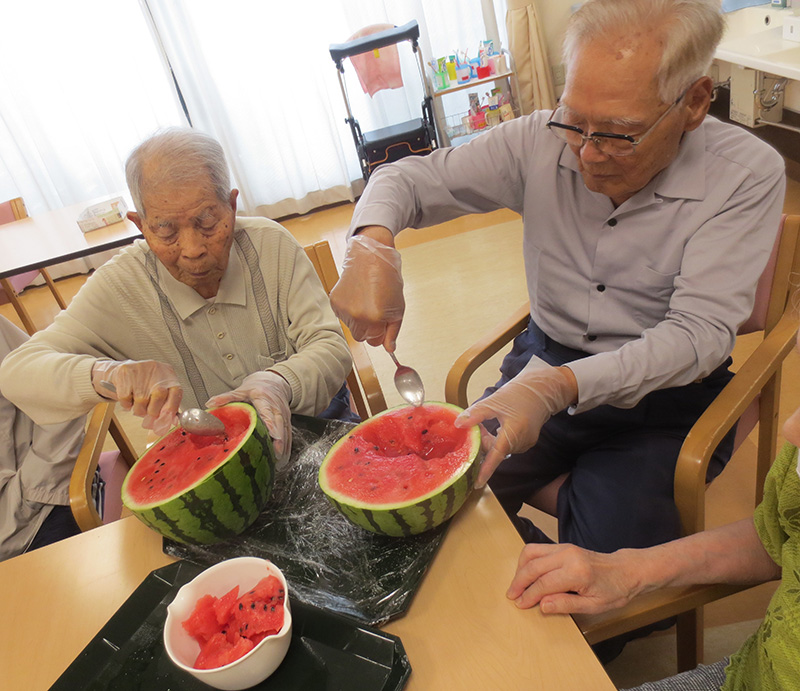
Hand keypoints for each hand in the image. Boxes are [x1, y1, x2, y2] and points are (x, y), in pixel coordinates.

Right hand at [92, 359, 181, 435]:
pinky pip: (126, 400)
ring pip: (141, 402)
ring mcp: (141, 372)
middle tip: (148, 412)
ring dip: (138, 409)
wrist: (127, 368)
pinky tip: (129, 397)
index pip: (176, 395)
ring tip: (138, 403)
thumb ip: (168, 405)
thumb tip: (172, 422)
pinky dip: (126, 404)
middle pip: (158, 400)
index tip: (164, 421)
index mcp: (169, 377)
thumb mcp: (162, 389)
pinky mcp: (125, 374)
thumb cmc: (148, 382)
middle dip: (152, 412)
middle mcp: (157, 372)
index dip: (170, 411)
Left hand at [205, 371, 292, 463]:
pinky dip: (286, 449)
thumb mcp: (241, 391)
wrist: (274, 383)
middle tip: (275, 455)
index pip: (268, 413)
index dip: (271, 425)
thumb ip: (227, 397)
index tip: (273, 436)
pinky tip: (282, 461)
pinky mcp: (287, 422)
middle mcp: (277, 408)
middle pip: (280, 425)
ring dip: (283, 448)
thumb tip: (210, 403)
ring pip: (286, 433)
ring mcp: (284, 416)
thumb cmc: (256, 389)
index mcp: (264, 399)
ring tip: (278, 463)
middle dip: (279, 441)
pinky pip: (289, 436)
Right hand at [329, 231, 404, 349]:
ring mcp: (343, 309)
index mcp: (374, 319)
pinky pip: (343, 315)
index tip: (383, 321)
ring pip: (352, 326)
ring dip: (359, 318)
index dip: (381, 332)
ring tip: (366, 298)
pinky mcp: (334, 301)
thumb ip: (393, 332)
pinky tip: (357, 295)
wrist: (371, 255)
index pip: (375, 341)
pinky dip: (350, 309)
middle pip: (361, 337)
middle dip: (369, 328)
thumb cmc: (388, 279)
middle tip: (375, 310)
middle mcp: (356, 317)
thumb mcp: (398, 308)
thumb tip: (390, 349)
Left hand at [455, 356, 575, 486]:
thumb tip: (458, 424)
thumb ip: (476, 414)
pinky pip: (507, 445)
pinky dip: (499, 439)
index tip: (477, 483)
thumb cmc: (518, 394)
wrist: (541, 390)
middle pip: (496, 451)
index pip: (497, 455)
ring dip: (490, 440)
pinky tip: (497, 426)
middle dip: (483, 443)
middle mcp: (522, 442)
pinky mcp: (526, 442)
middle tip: (475, 427)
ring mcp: (525, 444)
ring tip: (487, 424)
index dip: (486, 469)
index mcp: (514, 432)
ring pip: (501, 449)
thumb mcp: (494, 402)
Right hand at [506, 543, 638, 613]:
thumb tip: (542, 605)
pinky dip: (528, 560)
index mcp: (577, 572)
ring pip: (531, 552)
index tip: (520, 604)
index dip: (529, 595)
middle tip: (512, 595)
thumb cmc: (614, 590)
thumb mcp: (594, 605)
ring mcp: (565, 547)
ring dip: (520, 568)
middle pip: (533, 566)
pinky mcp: (563, 546)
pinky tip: (526, 573)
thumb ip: (566, 605)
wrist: (626, 570)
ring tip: (517, 584)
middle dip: (519, 582)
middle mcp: (568, 555)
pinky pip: (538, 549)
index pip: (543, 584)